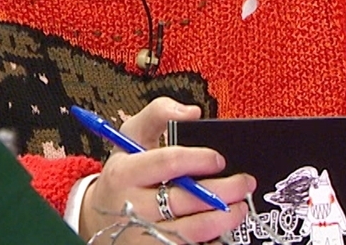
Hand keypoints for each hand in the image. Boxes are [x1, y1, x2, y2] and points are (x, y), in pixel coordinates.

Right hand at [78, 97, 254, 243]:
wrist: (101, 218)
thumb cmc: (124, 174)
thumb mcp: (131, 137)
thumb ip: (158, 113)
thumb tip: (192, 112)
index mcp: (125, 173)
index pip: (167, 162)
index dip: (199, 159)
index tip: (219, 159)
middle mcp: (132, 206)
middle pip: (185, 199)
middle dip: (223, 191)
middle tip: (245, 183)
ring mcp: (143, 234)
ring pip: (192, 230)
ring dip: (224, 219)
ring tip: (240, 207)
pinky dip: (212, 239)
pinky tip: (222, 227)